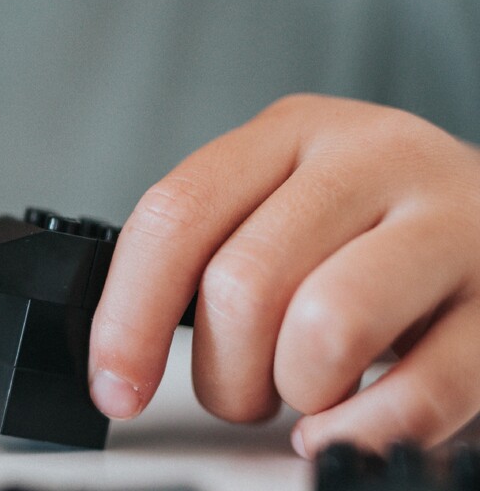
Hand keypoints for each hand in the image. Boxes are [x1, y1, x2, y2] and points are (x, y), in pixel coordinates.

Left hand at [88, 94, 479, 456]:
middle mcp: (369, 158)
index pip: (175, 213)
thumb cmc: (376, 228)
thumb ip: (216, 249)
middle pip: (242, 282)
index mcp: (292, 131)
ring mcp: (448, 223)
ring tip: (311, 392)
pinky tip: (354, 424)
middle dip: (225, 372)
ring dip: (297, 392)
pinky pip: (422, 389)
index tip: (115, 384)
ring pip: (324, 326)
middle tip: (246, 390)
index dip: (127, 315)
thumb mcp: (290, 205)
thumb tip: (122, 352)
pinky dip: (365, 429)